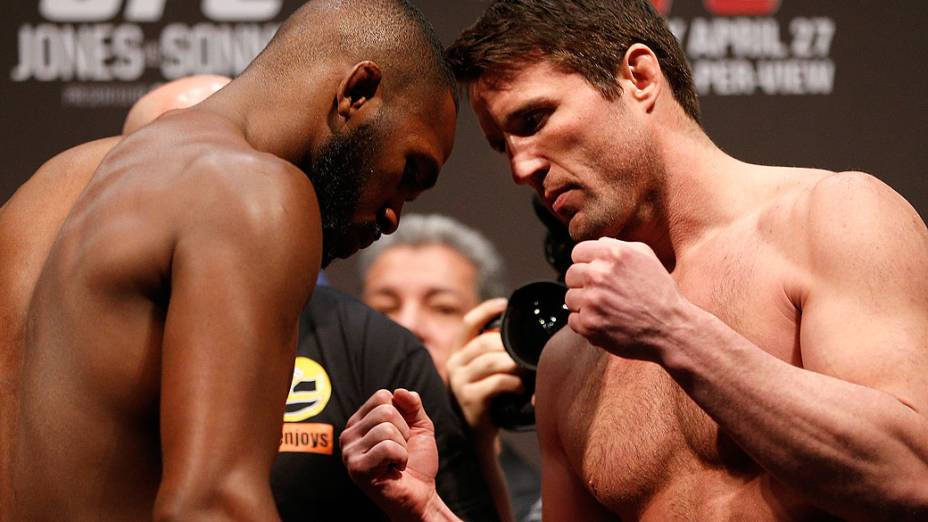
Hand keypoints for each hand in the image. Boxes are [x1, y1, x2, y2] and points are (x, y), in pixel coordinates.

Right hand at [341, 389, 439, 520]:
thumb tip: (399, 391)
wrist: (421, 494)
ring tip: (396, 461)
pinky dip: (401, 458)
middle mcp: (349, 434)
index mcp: (360, 421)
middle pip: (385, 411)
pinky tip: (394, 469)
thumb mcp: (419, 426)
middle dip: (404, 432)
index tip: (401, 434)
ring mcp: (349, 452)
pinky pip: (387, 448)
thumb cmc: (416, 461)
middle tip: (400, 451)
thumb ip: (412, 405)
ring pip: (387, 429)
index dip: (402, 414)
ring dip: (402, 447)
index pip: (382, 396)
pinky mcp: (356, 468)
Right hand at [446, 299, 522, 437]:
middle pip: (485, 342)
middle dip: (510, 345)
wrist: (476, 437)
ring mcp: (459, 382)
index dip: (486, 310)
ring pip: (492, 361)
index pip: (469, 323)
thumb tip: (520, 332)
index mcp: (457, 352)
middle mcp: (453, 364)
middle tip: (526, 354)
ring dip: (515, 365)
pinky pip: (497, 382)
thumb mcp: (485, 372)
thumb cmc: (488, 400)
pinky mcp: (469, 399)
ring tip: (526, 372)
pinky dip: (514, 383)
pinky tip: (521, 389)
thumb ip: (494, 353)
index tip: (505, 304)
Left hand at [564, 238, 687, 360]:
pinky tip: (604, 322)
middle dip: (583, 284)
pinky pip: (573, 320)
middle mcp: (599, 275)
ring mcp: (592, 300)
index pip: (577, 252)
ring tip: (606, 309)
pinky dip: (585, 323)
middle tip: (602, 294)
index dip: (585, 263)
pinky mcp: (589, 324)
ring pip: (570, 299)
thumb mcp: (646, 257)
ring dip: (583, 305)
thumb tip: (598, 243)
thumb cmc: (661, 293)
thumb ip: (618, 245)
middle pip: (571, 275)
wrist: (671, 328)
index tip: (594, 273)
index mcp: (611, 254)